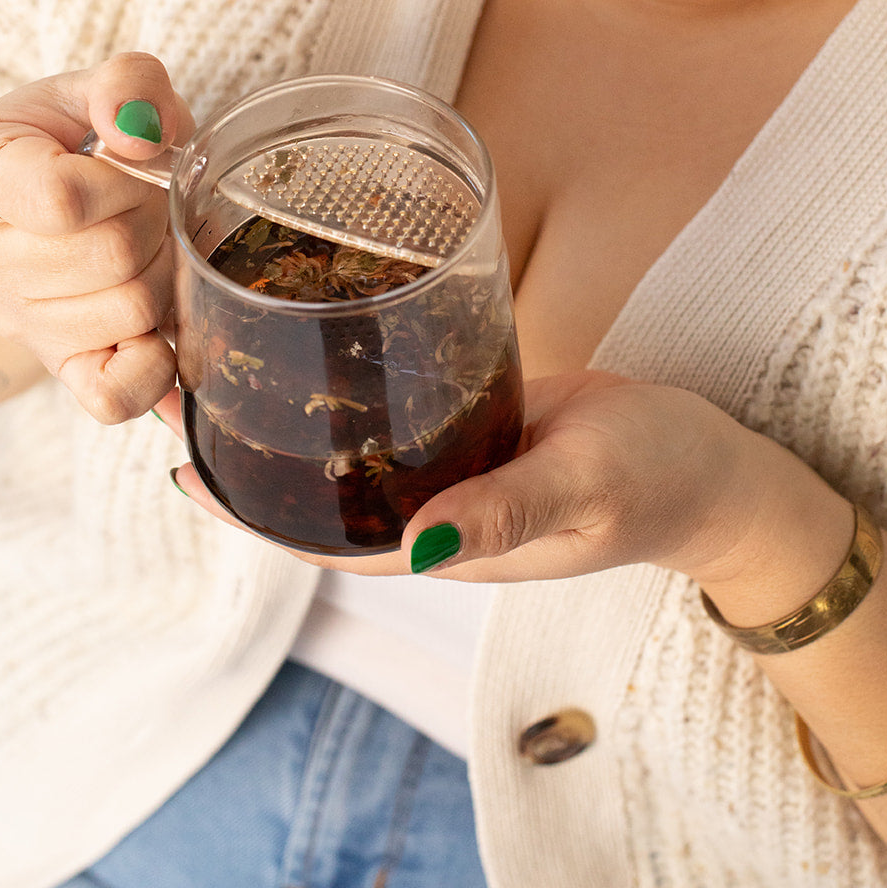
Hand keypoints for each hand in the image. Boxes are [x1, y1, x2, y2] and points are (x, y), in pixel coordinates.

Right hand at [0, 53, 193, 422]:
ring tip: (150, 242)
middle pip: (113, 257)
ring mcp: (19, 323)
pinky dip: (158, 365)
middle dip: (157, 219)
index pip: (61, 201)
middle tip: (150, 200)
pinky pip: (115, 396)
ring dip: (166, 270)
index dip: (123, 180)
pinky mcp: (61, 367)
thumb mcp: (85, 89)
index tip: (129, 160)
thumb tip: (143, 133)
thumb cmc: (61, 142)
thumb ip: (126, 83)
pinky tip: (165, 325)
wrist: (23, 204)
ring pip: (133, 311)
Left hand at [163, 370, 799, 582]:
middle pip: (317, 494)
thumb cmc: (654, 480)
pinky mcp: (470, 427)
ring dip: (286, 416)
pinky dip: (347, 388)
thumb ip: (504, 513)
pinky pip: (394, 415)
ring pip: (349, 454)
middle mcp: (429, 511)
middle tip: (179, 383)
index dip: (245, 512)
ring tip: (225, 352)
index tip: (178, 466)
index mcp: (442, 546)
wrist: (709, 466)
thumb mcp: (582, 487)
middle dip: (246, 453)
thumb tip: (413, 551)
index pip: (318, 540)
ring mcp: (448, 469)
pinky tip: (316, 336)